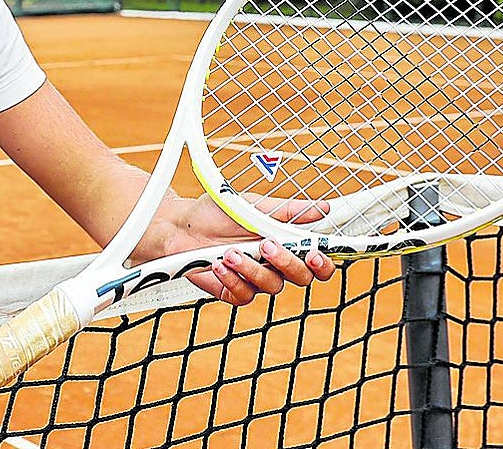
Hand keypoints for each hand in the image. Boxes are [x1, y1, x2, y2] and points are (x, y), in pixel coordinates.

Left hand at [155, 193, 335, 305]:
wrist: (179, 226)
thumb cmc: (215, 213)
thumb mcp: (252, 206)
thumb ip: (286, 211)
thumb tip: (322, 208)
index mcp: (284, 242)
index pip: (315, 260)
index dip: (324, 262)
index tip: (316, 253)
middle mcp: (273, 264)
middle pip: (301, 278)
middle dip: (287, 263)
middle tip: (268, 245)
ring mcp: (254, 279)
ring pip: (272, 286)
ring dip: (252, 268)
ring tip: (231, 251)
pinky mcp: (234, 291)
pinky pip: (244, 296)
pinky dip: (232, 279)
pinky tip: (219, 265)